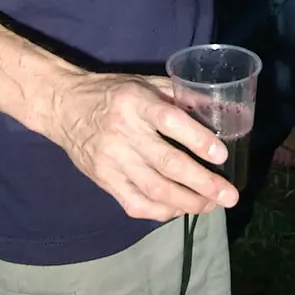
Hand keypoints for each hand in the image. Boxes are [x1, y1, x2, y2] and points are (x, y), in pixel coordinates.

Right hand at [47, 70, 236, 220]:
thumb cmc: (113, 92)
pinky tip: (180, 209)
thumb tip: (222, 111)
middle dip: (203, 183)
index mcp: (135, 102)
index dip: (198, 140)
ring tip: (211, 205)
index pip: (170, 122)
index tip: (222, 155)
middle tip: (230, 195)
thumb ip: (180, 96)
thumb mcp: (145, 83)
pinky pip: (136, 204)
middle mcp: (123, 132)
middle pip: (168, 164)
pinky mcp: (103, 180)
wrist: (64, 106)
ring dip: (188, 202)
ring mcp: (111, 160)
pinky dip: (162, 211)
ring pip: (155, 189)